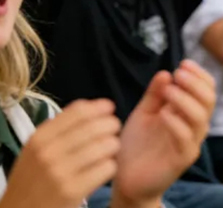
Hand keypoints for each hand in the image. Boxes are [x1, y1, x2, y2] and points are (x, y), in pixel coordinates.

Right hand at [2, 99, 119, 207]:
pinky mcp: (73, 191)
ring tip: (109, 151)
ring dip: (113, 146)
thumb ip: (61, 127)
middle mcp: (49, 152)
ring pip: (106, 145)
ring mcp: (61, 173)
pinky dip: (110, 167)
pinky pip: (107, 168)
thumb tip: (95, 106)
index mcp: (40, 138)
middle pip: (96, 126)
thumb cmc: (32, 179)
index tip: (110, 109)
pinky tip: (103, 170)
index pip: (79, 111)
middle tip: (113, 131)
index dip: (100, 107)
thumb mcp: (37, 149)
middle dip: (111, 125)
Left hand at [112, 61, 215, 204]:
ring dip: (185, 99)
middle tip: (178, 74)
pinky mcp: (182, 160)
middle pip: (209, 100)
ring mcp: (191, 144)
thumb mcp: (144, 113)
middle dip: (195, 83)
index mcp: (189, 113)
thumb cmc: (138, 145)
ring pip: (200, 117)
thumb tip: (166, 72)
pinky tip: (162, 114)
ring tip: (169, 91)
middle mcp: (195, 127)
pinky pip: (186, 138)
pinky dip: (176, 122)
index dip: (199, 74)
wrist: (126, 179)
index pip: (207, 89)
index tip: (183, 63)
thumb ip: (154, 94)